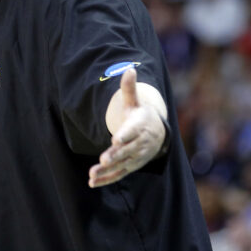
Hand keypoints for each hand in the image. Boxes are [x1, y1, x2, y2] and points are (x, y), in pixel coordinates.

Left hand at [88, 68, 164, 187]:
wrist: (157, 134)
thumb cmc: (141, 116)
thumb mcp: (135, 102)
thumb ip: (129, 89)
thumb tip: (129, 68)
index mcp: (139, 127)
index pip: (132, 132)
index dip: (125, 135)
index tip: (116, 139)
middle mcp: (139, 144)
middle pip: (126, 151)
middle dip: (115, 155)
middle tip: (104, 159)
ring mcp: (135, 157)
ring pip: (121, 165)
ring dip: (107, 171)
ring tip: (92, 174)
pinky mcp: (130, 166)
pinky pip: (118, 174)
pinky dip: (106, 179)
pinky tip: (92, 182)